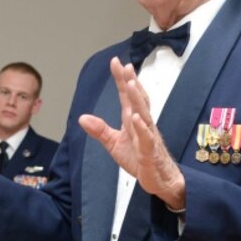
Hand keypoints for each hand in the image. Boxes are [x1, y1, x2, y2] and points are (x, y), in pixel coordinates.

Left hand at [78, 57, 185, 209]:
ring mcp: (148, 135)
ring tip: (130, 84)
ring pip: (144, 113)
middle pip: (137, 99)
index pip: (126, 96)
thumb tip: (82, 118)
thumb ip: (99, 130)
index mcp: (132, 119)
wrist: (158, 178)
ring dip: (137, 99)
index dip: (121, 79)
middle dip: (131, 82)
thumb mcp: (114, 143)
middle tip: (125, 66)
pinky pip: (146, 137)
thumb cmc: (139, 158)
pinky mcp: (150, 150)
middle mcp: (142, 123)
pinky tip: (136, 118)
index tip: (116, 62)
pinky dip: (141, 127)